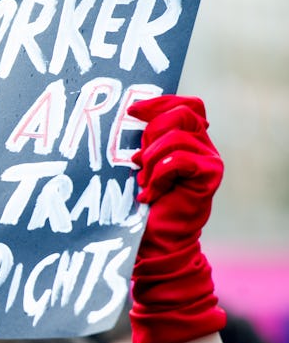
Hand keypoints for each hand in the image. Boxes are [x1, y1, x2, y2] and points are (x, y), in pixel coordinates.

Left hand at [130, 96, 222, 254]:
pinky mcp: (209, 177)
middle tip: (138, 161)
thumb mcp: (143, 165)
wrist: (158, 239)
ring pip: (176, 138)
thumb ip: (147, 142)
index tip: (132, 112)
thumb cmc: (147, 202)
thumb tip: (132, 116)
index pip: (186, 105)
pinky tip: (150, 194)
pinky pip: (179, 160)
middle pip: (182, 115)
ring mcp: (210, 160)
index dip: (160, 103)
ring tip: (144, 183)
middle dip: (151, 134)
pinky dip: (158, 175)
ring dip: (151, 160)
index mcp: (190, 139)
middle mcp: (204, 146)